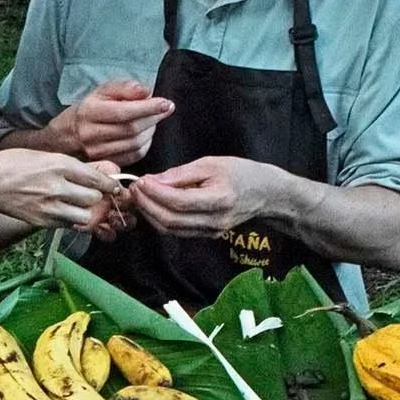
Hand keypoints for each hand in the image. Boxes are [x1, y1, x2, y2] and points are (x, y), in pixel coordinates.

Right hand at [0, 149, 123, 231]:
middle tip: (94, 195)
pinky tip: (65, 212)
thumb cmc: (13, 164)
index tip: (113, 186)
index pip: (96, 178)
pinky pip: (68, 224)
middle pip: (94, 198)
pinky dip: (71, 219)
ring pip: (84, 215)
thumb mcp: (45, 156)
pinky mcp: (42, 221)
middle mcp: (58, 186)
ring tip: (80, 206)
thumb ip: (71, 166)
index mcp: (60, 165)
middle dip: (97, 197)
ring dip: (86, 211)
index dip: (109, 184)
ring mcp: (50, 206)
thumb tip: (97, 172)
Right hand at [50, 79, 173, 164]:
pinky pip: (133, 156)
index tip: (167, 103)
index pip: (124, 113)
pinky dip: (145, 144)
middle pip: (132, 130)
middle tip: (165, 109)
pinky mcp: (106, 164)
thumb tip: (146, 91)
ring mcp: (97, 153)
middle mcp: (91, 135)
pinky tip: (146, 134)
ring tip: (154, 119)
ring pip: (135, 144)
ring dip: (151, 131)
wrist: (66, 136)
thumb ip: (124, 88)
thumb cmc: (89, 110)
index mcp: (89, 113)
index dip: (148, 108)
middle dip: (154, 118)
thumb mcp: (102, 92)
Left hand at [127, 156, 293, 235]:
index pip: (178, 201)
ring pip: (170, 230)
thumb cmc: (240, 172)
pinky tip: (152, 205)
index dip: (155, 193)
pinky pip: (177, 231)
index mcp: (219, 200)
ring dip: (150, 214)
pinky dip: (160, 219)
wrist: (265, 194)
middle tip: (134, 188)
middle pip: (170, 220)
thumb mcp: (212, 164)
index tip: (141, 180)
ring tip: (139, 196)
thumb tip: (153, 180)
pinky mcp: (206, 236)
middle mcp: (214, 221)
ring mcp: (210, 232)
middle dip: (147, 205)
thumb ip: (181, 174)